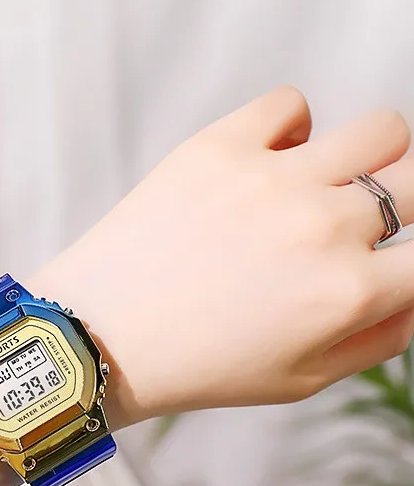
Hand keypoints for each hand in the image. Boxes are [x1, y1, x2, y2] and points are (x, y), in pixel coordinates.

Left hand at [31, 87, 413, 425]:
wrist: (102, 336)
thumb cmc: (197, 366)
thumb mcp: (298, 381)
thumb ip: (377, 340)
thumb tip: (413, 293)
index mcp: (350, 292)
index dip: (409, 256)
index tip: (384, 255)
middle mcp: (324, 227)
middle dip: (399, 206)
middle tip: (352, 226)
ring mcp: (274, 179)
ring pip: (379, 132)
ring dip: (364, 160)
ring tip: (320, 187)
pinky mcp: (220, 146)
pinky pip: (292, 105)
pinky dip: (291, 129)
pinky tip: (266, 164)